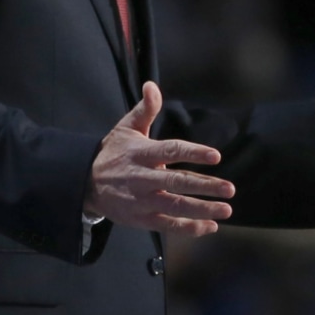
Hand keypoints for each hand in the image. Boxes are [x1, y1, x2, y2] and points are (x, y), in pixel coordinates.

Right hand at [86, 82, 235, 236]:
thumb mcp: (126, 128)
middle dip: (204, 186)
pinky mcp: (140, 219)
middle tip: (229, 188)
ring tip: (226, 210)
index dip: (193, 153)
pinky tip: (210, 226)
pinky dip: (189, 228)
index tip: (216, 156)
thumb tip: (152, 86)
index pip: (171, 151)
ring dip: (201, 210)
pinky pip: (167, 225)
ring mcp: (141, 201)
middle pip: (176, 182)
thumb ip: (145, 109)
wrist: (85, 183)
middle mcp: (142, 178)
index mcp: (141, 153)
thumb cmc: (113, 152)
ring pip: (174, 207)